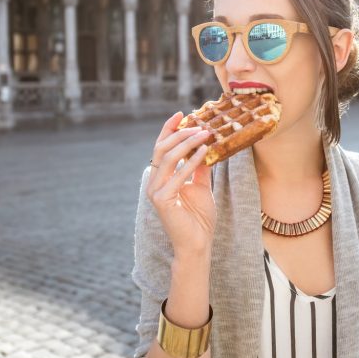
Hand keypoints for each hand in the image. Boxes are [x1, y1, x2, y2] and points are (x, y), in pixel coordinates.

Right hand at [146, 111, 215, 258]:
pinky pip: (177, 175)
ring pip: (168, 158)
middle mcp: (154, 183)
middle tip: (198, 125)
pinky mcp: (162, 200)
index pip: (161, 148)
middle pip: (162, 148)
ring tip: (204, 134)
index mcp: (160, 178)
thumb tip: (204, 147)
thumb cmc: (198, 218)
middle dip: (179, 133)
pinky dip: (191, 162)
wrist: (197, 244)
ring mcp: (155, 192)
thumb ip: (199, 168)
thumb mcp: (201, 186)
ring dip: (187, 143)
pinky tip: (204, 152)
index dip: (168, 129)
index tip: (181, 113)